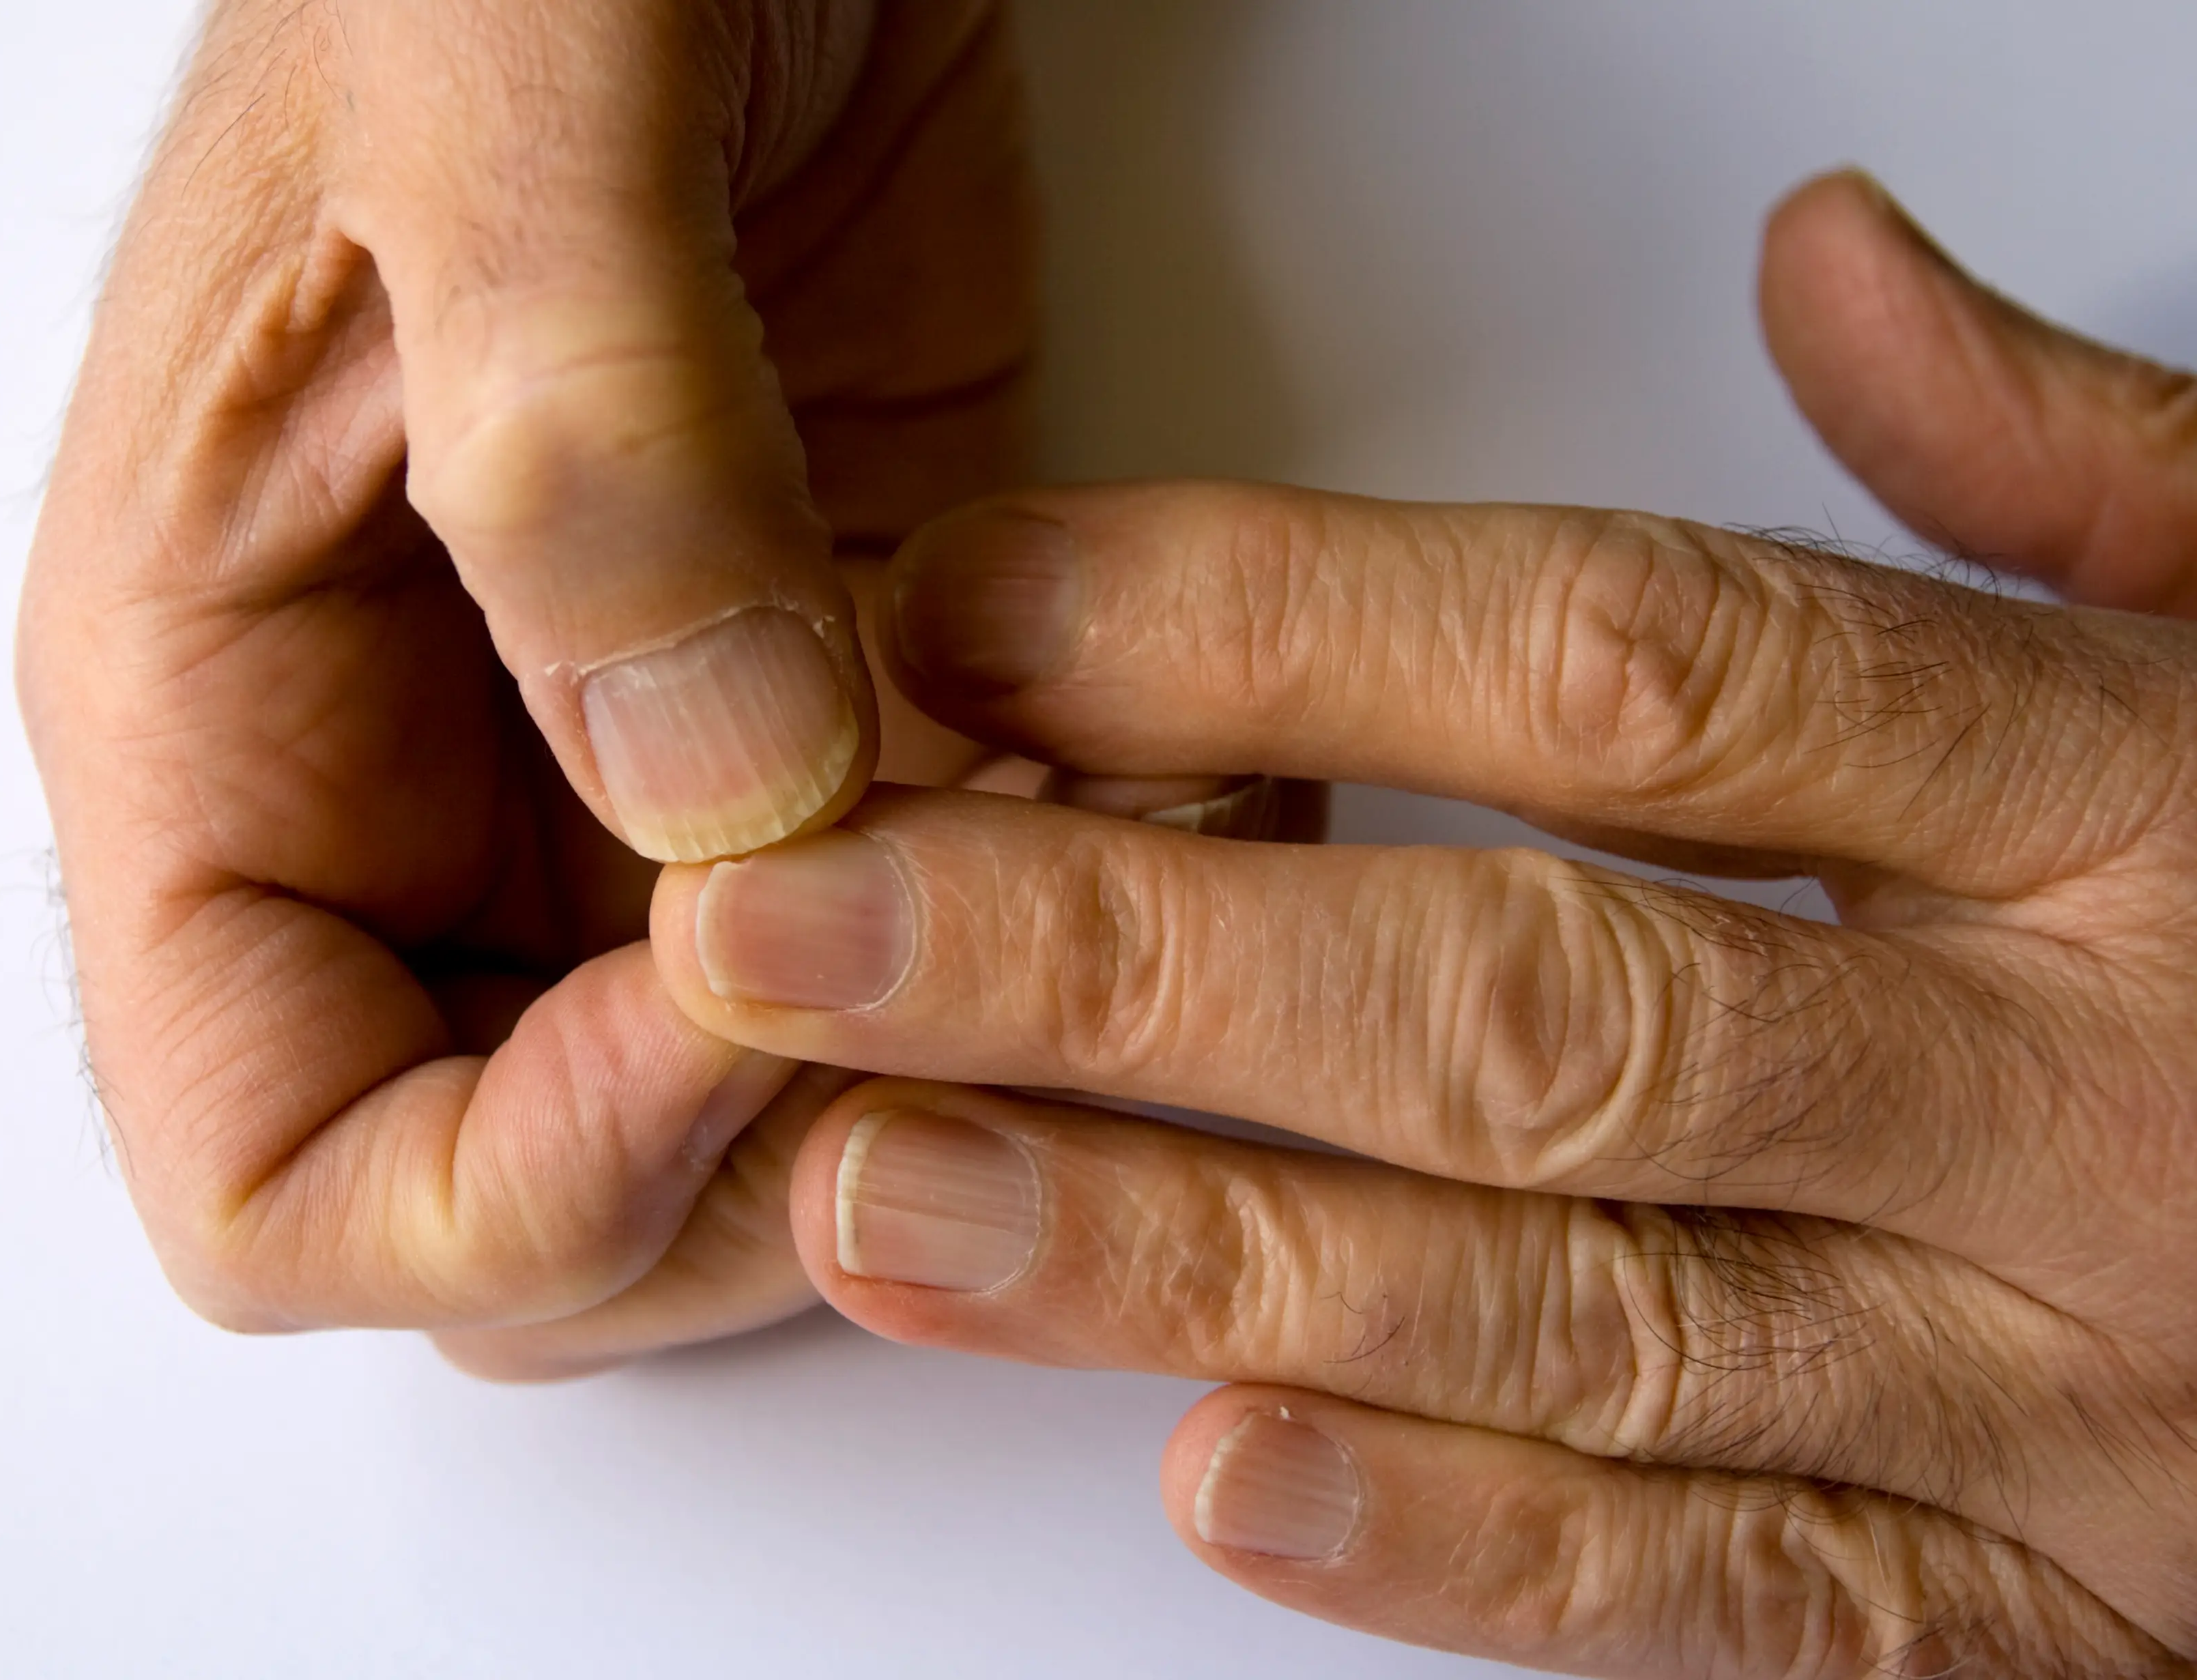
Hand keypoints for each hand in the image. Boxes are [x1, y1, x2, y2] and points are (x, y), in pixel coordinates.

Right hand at [16, 0, 1031, 1374]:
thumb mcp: (503, 92)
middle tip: (981, 981)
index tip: (738, 1008)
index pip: (282, 1171)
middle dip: (778, 1165)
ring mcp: (631, 766)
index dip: (511, 1192)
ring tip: (1134, 833)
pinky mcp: (827, 699)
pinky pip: (938, 932)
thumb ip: (576, 436)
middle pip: (551, 1201)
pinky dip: (1071, 912)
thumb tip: (712, 781)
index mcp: (226, 707)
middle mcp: (417, 787)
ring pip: (774, 1103)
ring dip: (974, 1039)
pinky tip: (1189, 769)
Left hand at [648, 173, 2196, 1671]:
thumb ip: (2084, 471)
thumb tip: (1838, 264)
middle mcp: (2072, 1092)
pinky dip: (1478, 1555)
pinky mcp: (2074, 1615)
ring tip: (885, 1198)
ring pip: (1569, 1310)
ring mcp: (2071, 1386)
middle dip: (1128, 973)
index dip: (1272, 636)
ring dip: (1200, 1261)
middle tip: (796, 932)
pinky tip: (1223, 1483)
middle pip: (1524, 1003)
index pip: (1626, 675)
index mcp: (2128, 803)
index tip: (972, 613)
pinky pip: (1746, 1598)